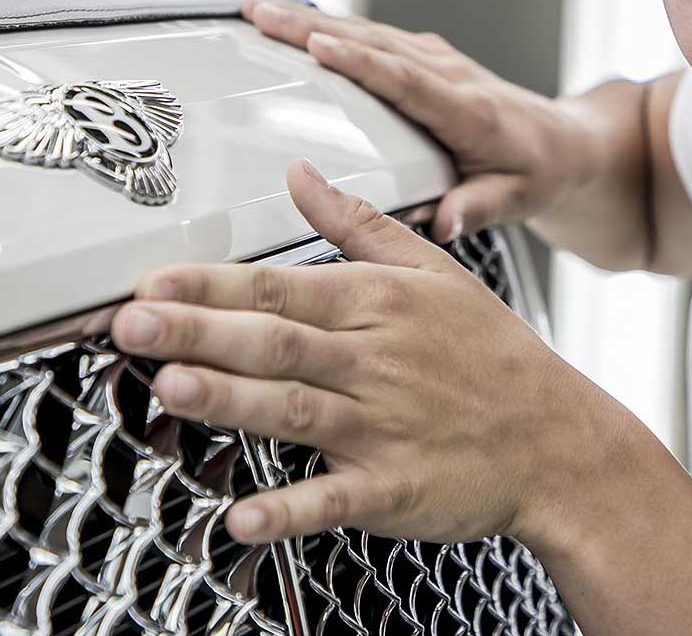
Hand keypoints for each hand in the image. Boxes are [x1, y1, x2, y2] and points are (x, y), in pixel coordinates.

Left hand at [110, 157, 619, 545]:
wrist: (560, 443)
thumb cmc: (493, 357)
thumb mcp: (436, 272)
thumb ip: (358, 223)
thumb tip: (299, 172)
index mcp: (378, 303)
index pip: (280, 284)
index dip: (211, 282)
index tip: (150, 277)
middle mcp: (374, 361)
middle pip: (275, 340)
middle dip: (199, 330)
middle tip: (131, 322)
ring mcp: (383, 427)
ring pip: (294, 408)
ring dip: (229, 399)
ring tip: (169, 388)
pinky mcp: (394, 489)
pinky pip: (334, 500)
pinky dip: (289, 510)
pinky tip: (240, 518)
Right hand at [239, 0, 593, 240]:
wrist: (564, 143)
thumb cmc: (540, 173)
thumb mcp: (518, 200)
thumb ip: (479, 207)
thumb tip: (446, 221)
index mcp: (468, 111)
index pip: (407, 81)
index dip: (361, 63)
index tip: (318, 46)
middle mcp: (449, 75)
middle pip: (373, 44)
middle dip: (311, 28)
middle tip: (259, 19)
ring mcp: (436, 60)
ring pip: (366, 32)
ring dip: (308, 20)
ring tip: (257, 12)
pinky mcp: (425, 57)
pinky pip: (371, 36)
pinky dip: (329, 25)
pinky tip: (291, 22)